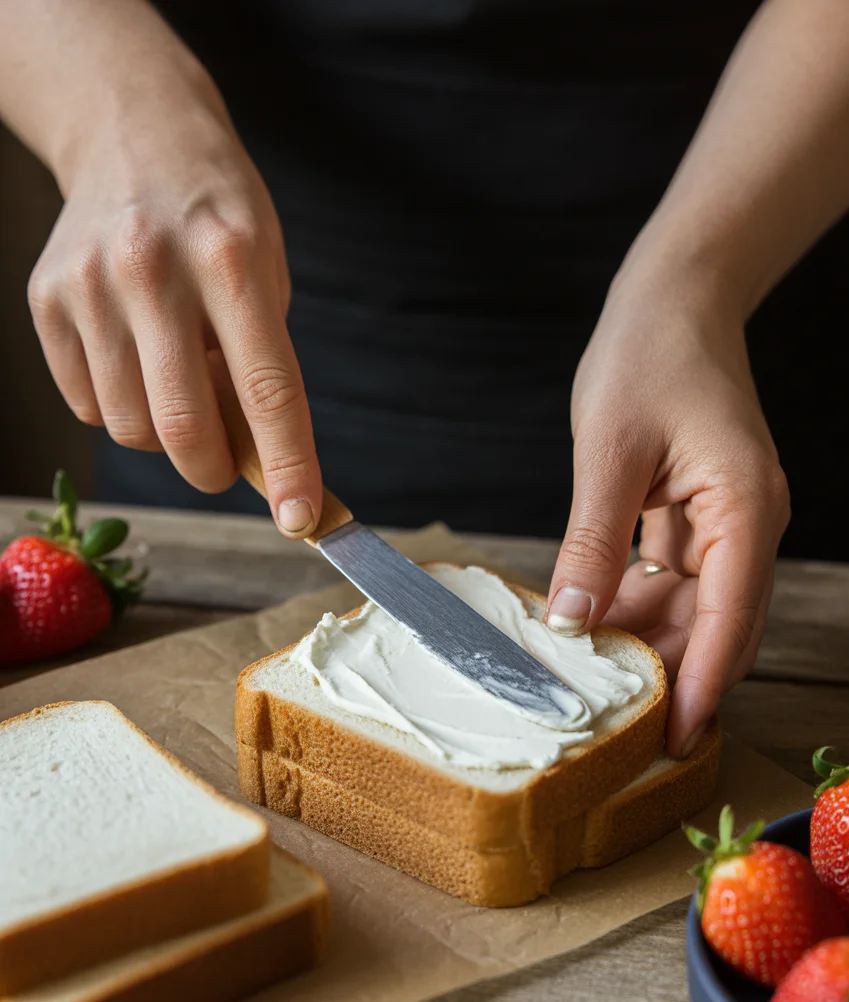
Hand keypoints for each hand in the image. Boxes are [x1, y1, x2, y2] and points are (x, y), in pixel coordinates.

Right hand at [26, 68, 320, 536]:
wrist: (135, 133)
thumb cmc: (219, 216)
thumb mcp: (267, 274)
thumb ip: (261, 365)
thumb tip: (257, 465)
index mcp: (231, 259)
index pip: (269, 389)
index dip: (288, 466)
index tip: (302, 520)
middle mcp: (153, 269)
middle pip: (182, 427)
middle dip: (213, 470)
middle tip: (225, 464)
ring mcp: (90, 284)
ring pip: (131, 428)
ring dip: (165, 434)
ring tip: (178, 378)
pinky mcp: (45, 299)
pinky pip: (89, 405)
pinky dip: (122, 406)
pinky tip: (137, 358)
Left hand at [546, 268, 789, 756]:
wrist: (674, 302)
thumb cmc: (649, 357)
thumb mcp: (609, 454)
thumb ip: (592, 543)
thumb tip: (571, 620)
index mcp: (744, 509)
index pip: (728, 620)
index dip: (698, 686)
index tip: (671, 739)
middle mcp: (747, 525)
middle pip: (716, 626)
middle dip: (671, 677)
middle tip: (619, 729)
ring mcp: (727, 523)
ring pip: (695, 610)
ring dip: (650, 645)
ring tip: (596, 685)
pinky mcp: (699, 517)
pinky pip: (676, 581)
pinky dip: (640, 608)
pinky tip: (595, 627)